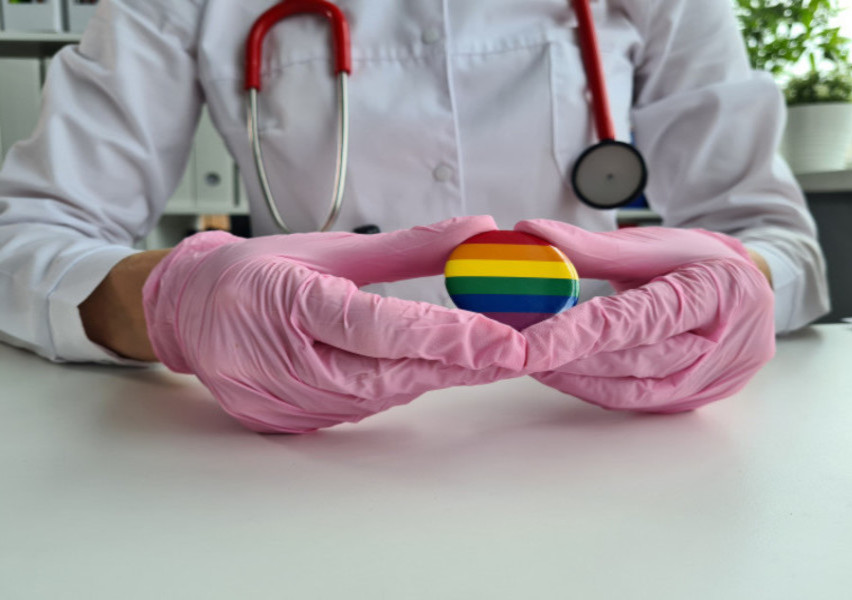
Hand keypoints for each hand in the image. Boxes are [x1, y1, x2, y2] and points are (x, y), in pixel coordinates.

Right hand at [143, 217, 525, 432]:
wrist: (187, 314)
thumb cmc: (254, 273)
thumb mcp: (329, 246)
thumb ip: (409, 246)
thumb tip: (478, 231)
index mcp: (288, 304)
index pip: (375, 326)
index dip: (443, 335)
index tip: (504, 340)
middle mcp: (285, 362)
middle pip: (388, 372)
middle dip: (461, 365)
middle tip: (518, 354)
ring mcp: (286, 399)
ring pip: (380, 395)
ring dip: (436, 376)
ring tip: (486, 358)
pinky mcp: (291, 421)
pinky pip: (360, 407)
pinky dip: (399, 387)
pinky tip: (430, 371)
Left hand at [514, 220, 774, 412]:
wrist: (753, 290)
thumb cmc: (703, 261)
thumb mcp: (654, 243)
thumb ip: (591, 246)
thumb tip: (530, 233)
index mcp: (715, 294)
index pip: (633, 321)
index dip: (577, 334)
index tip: (528, 343)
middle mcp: (718, 346)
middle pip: (631, 360)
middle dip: (568, 358)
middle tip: (516, 351)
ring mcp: (707, 380)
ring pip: (630, 388)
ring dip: (575, 378)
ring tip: (531, 361)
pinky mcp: (690, 399)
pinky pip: (635, 401)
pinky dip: (593, 388)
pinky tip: (560, 375)